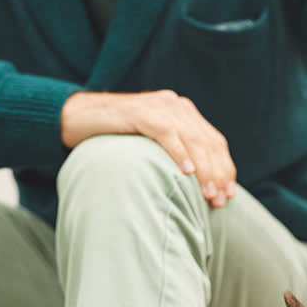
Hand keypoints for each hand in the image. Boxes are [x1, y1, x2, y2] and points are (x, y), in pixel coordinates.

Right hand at [60, 90, 236, 207]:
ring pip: (192, 139)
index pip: (215, 142)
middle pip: (208, 142)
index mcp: (184, 113)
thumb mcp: (153, 147)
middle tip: (219, 200)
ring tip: (207, 193)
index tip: (228, 195)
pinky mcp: (140, 112)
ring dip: (203, 168)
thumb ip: (176, 155)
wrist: (78, 117)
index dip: (225, 169)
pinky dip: (178, 152)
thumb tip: (199, 188)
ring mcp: (159, 106)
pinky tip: (186, 172)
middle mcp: (176, 106)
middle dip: (217, 174)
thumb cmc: (116, 139)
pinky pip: (166, 133)